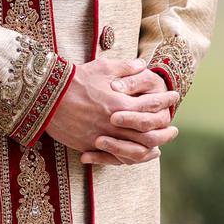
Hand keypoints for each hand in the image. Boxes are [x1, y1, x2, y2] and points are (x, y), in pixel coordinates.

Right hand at [46, 58, 176, 165]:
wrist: (48, 97)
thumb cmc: (77, 79)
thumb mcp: (104, 67)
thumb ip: (126, 68)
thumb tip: (143, 65)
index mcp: (120, 103)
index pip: (151, 106)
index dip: (165, 102)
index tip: (175, 97)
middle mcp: (114, 124)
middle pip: (147, 133)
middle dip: (164, 132)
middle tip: (174, 128)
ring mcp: (102, 138)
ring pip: (133, 150)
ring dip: (151, 149)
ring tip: (161, 146)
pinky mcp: (90, 147)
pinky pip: (115, 158)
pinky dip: (129, 158)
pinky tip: (137, 155)